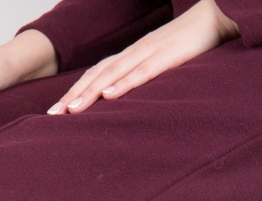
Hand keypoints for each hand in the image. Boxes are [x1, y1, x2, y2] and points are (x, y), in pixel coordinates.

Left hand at [46, 0, 240, 114]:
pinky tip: (109, 96)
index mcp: (130, 57)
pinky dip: (124, 84)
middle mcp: (133, 54)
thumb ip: (140, 80)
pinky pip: (142, 71)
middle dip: (73, 95)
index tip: (56, 113)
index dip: (75, 92)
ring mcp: (149, 53)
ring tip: (72, 110)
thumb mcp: (158, 65)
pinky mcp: (167, 56)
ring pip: (114, 74)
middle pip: (97, 75)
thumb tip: (122, 102)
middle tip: (52, 117)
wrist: (214, 17)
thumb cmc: (186, 45)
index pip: (96, 75)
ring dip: (91, 92)